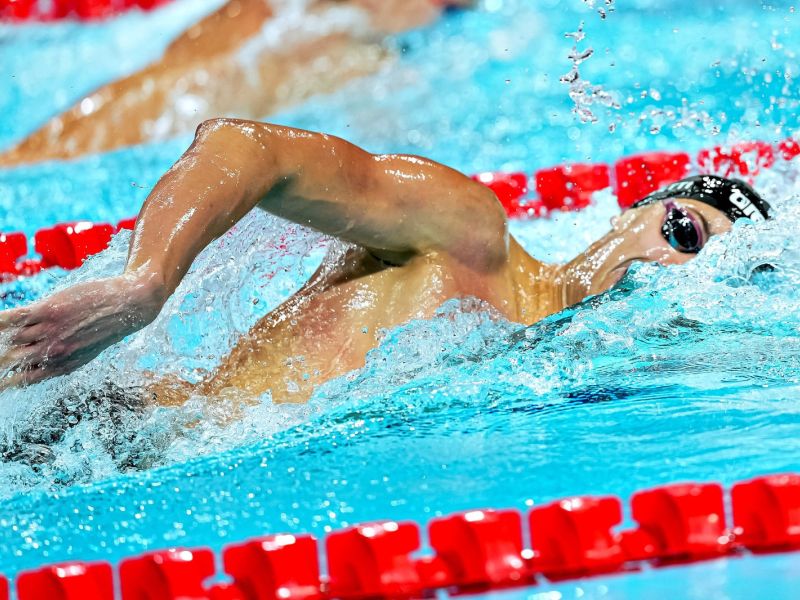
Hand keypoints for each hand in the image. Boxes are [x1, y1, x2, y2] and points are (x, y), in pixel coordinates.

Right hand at [0, 274, 163, 388]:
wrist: (130, 306)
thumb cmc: (107, 328)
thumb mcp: (85, 353)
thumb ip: (59, 360)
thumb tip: (35, 365)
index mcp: (63, 366)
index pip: (22, 380)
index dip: (4, 383)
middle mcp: (54, 352)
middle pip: (11, 360)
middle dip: (2, 360)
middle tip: (2, 359)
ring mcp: (51, 331)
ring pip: (12, 337)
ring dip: (9, 335)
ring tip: (14, 330)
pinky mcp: (48, 310)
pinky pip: (12, 318)